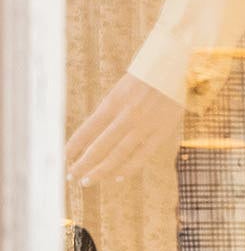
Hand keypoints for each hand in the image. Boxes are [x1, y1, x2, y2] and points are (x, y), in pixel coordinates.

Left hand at [66, 73, 183, 185]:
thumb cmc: (145, 79)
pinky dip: (129, 168)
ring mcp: (145, 126)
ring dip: (101, 171)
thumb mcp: (120, 90)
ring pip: (118, 155)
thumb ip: (108, 112)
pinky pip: (143, 155)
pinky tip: (117, 177)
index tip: (63, 158)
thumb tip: (90, 137)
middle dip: (83, 164)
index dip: (73, 146)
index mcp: (113, 103)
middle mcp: (126, 116)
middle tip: (72, 176)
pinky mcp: (162, 131)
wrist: (175, 68)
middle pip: (100, 147)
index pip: (87, 130)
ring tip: (87, 181)